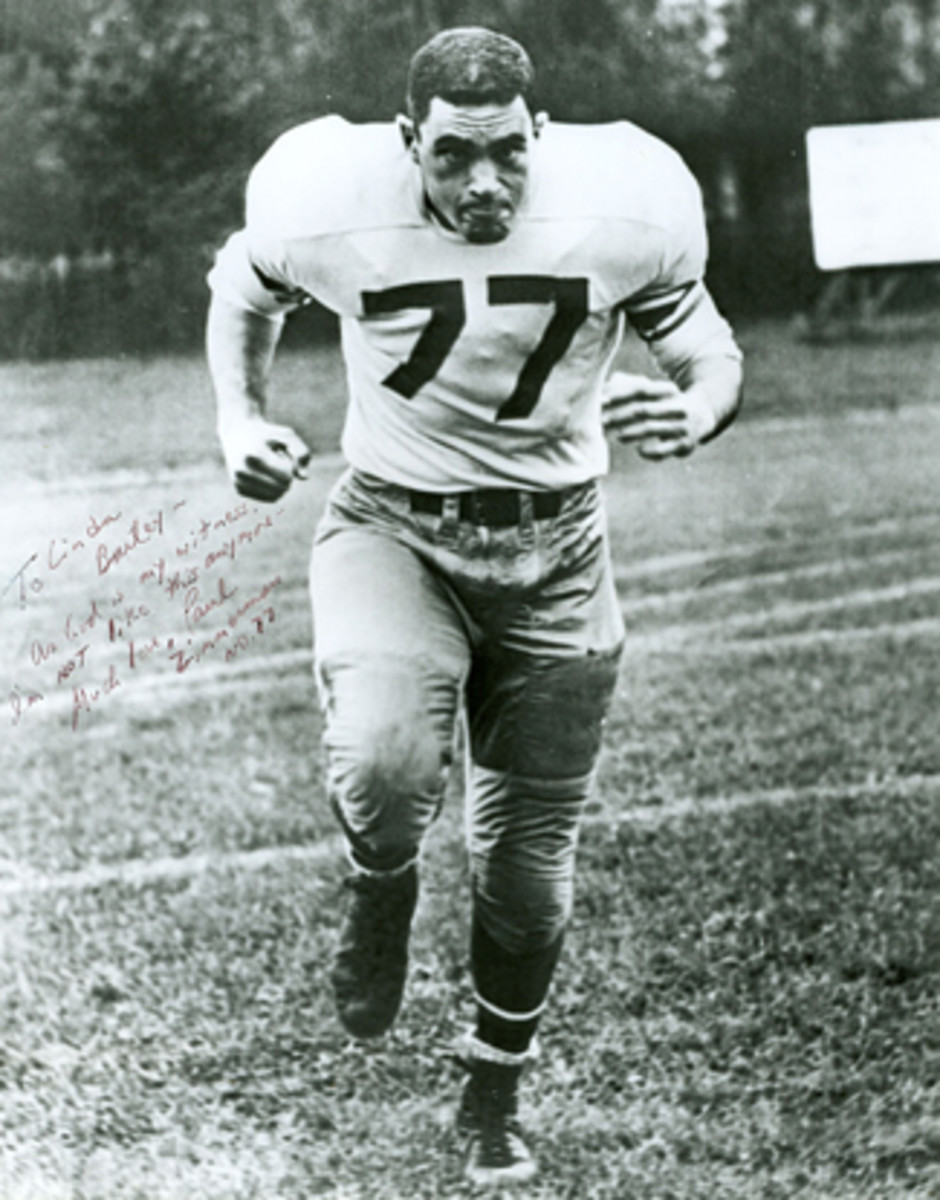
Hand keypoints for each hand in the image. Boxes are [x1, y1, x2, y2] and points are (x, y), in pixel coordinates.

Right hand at [219, 417, 310, 501]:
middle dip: (286, 476)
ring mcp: (239, 482)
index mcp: (254, 456)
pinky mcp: (239, 490)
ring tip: (269, 467)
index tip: (279, 453)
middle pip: (282, 488)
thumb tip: (304, 477)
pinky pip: (268, 498)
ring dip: (280, 483)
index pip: (286, 476)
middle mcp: (242, 471)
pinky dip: (272, 488)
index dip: (290, 466)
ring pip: (276, 496)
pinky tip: (264, 474)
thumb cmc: (266, 433)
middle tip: (275, 460)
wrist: (236, 432)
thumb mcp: (286, 435)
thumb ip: (301, 452)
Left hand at [601, 372, 716, 459]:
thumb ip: (633, 386)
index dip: (619, 395)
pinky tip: (640, 449)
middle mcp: (676, 407)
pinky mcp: (684, 445)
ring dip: (630, 432)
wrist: (703, 416)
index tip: (601, 400)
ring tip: (616, 435)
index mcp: (668, 391)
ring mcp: (681, 426)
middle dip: (619, 416)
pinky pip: (662, 450)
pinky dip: (649, 451)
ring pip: (651, 428)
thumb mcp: (657, 392)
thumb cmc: (668, 404)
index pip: (641, 390)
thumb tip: (609, 383)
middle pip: (643, 410)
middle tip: (602, 422)